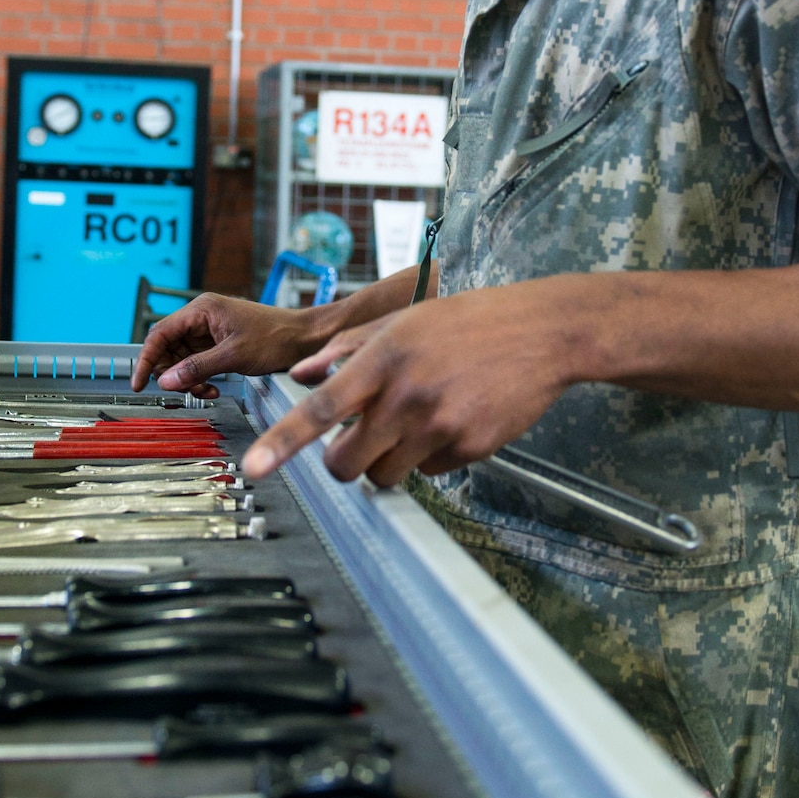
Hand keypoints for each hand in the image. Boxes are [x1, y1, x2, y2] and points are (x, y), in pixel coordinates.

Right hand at [131, 293, 330, 397]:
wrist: (306, 339)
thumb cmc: (276, 338)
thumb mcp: (234, 356)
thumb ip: (197, 367)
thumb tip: (165, 380)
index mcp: (202, 309)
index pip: (160, 333)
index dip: (146, 359)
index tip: (139, 382)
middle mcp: (202, 316)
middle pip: (169, 346)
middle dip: (172, 372)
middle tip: (182, 391)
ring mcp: (211, 329)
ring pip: (183, 358)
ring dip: (188, 378)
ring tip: (206, 391)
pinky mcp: (220, 342)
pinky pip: (198, 362)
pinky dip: (201, 377)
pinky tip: (213, 388)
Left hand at [241, 283, 579, 485]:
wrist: (543, 332)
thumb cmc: (470, 321)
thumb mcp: (405, 321)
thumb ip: (349, 348)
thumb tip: (303, 373)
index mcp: (385, 359)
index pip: (322, 409)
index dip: (283, 443)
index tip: (255, 469)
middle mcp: (408, 396)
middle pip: (347, 464)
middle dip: (342, 464)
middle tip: (353, 447)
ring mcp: (441, 425)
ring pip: (386, 476)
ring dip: (385, 464)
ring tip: (410, 427)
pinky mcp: (471, 447)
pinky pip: (430, 473)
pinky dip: (431, 457)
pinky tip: (451, 420)